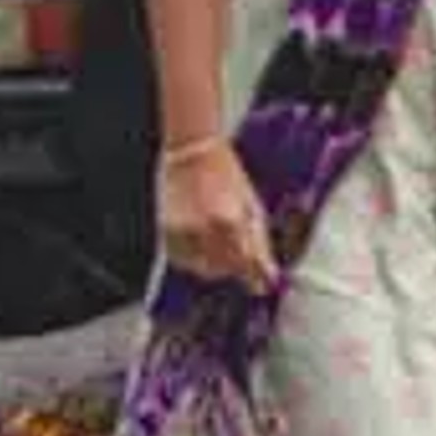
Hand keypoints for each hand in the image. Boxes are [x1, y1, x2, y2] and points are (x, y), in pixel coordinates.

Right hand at [157, 139, 278, 293]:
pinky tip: (202, 244)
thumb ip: (260, 243)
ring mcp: (183, 231)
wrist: (192, 152)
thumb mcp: (253, 206)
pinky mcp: (166, 231)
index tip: (262, 284)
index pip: (247, 265)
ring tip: (221, 246)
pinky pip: (182, 260)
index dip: (257, 277)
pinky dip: (194, 260)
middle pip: (226, 269)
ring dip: (216, 266)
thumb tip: (268, 273)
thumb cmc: (225, 173)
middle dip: (237, 268)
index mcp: (231, 223)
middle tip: (242, 259)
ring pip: (203, 268)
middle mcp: (204, 229)